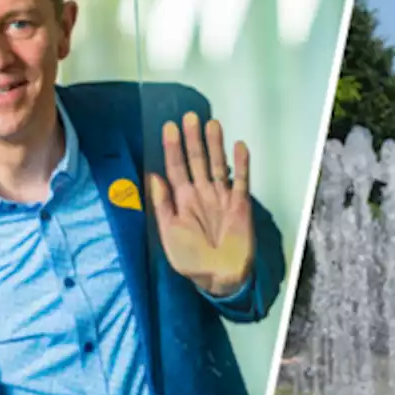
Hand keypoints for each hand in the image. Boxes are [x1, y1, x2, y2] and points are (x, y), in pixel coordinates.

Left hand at [149, 113, 254, 296]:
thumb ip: (162, 204)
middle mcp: (202, 194)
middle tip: (190, 117)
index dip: (172, 147)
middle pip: (197, 160)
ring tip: (212, 124)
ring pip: (218, 165)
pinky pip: (241, 180)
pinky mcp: (240, 204)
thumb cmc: (191, 259)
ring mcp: (221, 197)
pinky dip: (241, 163)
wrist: (220, 278)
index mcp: (182, 200)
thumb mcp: (169, 232)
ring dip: (215, 145)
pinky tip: (239, 146)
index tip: (169, 127)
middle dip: (193, 139)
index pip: (175, 168)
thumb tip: (153, 176)